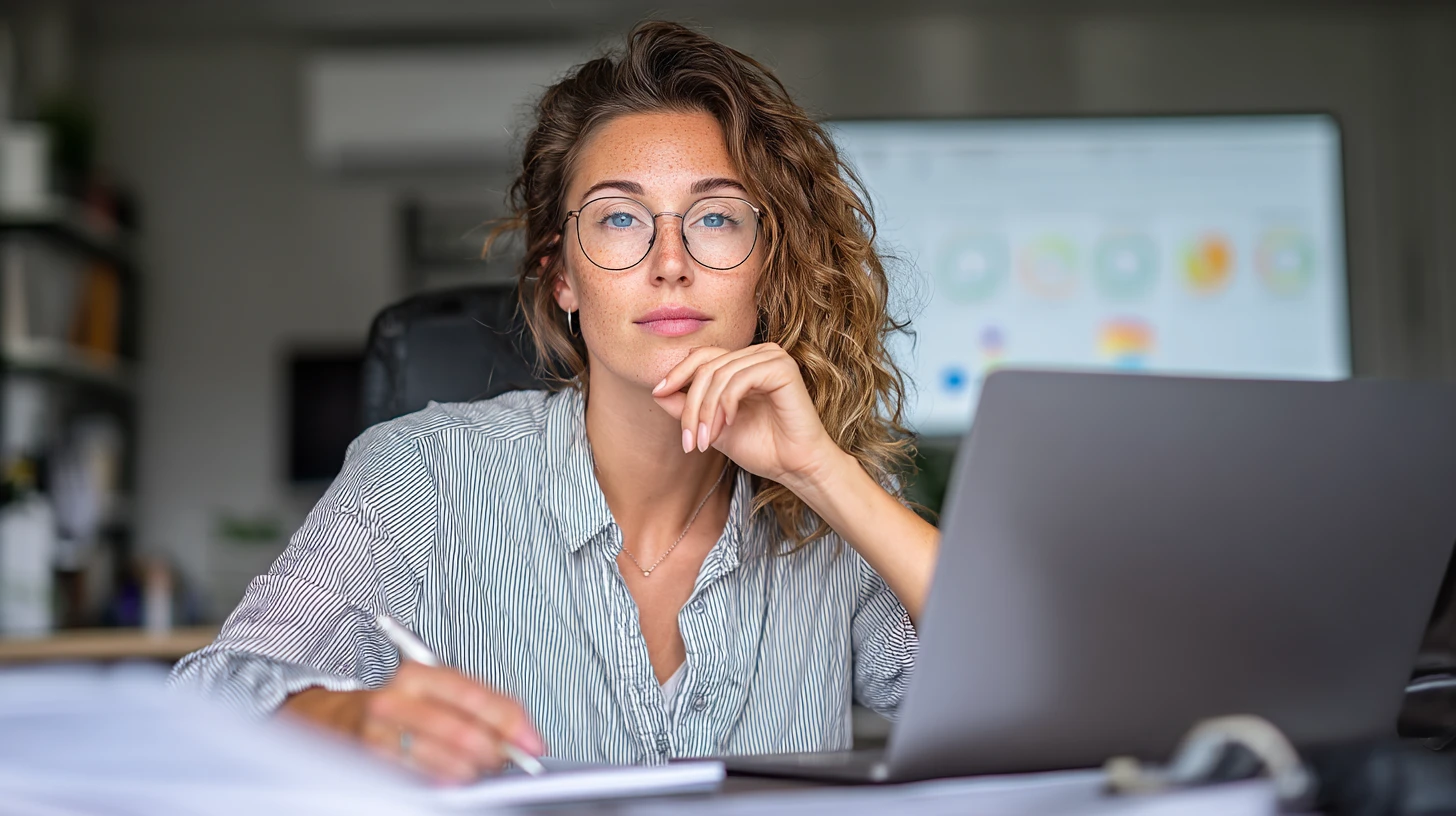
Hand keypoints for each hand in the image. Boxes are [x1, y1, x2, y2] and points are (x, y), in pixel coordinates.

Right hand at [280, 662, 544, 783]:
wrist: (333, 719)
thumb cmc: (397, 706)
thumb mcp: (436, 694)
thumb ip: (480, 708)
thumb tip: (521, 736)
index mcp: (420, 673)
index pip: (475, 696)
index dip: (509, 722)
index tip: (532, 743)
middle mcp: (397, 698)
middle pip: (461, 730)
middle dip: (493, 753)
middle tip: (507, 763)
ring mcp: (379, 731)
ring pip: (442, 759)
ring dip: (470, 771)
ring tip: (478, 771)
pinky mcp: (368, 760)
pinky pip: (416, 778)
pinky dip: (441, 782)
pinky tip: (450, 781)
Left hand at [651, 342, 842, 484]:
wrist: (795, 467)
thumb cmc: (762, 448)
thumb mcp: (713, 426)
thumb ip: (687, 408)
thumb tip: (658, 391)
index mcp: (743, 363)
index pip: (702, 356)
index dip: (678, 373)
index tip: (659, 393)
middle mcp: (758, 354)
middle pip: (707, 367)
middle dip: (691, 406)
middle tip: (689, 440)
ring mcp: (772, 358)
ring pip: (720, 374)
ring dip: (706, 411)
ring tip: (706, 440)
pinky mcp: (783, 368)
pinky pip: (740, 378)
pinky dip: (727, 403)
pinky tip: (730, 423)